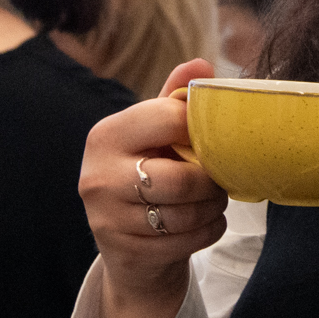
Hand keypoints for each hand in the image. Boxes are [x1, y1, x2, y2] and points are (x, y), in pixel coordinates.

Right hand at [79, 58, 226, 317]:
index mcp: (105, 136)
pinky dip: (208, 231)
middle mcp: (97, 176)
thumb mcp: (155, 133)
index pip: (167, 119)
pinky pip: (186, 241)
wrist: (130, 247)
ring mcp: (107, 219)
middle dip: (212, 181)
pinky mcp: (126, 252)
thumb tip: (202, 65)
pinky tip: (205, 222)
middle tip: (220, 179)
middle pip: (180, 178)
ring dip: (213, 208)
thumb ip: (175, 99)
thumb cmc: (147, 175)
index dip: (200, 127)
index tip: (211, 137)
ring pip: (185, 213)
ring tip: (214, 200)